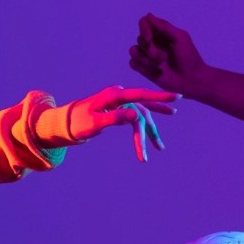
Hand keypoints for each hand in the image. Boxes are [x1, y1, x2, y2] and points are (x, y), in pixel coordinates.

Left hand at [40, 86, 179, 160]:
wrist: (67, 121)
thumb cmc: (79, 123)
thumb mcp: (95, 123)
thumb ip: (115, 118)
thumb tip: (136, 115)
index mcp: (114, 96)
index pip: (140, 95)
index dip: (160, 97)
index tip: (176, 97)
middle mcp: (119, 96)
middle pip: (142, 112)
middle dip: (150, 132)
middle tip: (160, 149)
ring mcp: (120, 100)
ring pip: (142, 115)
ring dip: (150, 132)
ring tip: (161, 148)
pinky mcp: (120, 106)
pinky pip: (139, 112)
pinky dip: (150, 117)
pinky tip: (165, 115)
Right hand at [129, 15, 214, 98]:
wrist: (191, 80)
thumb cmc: (189, 57)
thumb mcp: (180, 38)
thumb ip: (164, 27)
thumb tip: (148, 15)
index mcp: (161, 33)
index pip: (144, 23)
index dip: (144, 29)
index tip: (149, 39)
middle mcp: (152, 42)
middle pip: (139, 39)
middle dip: (150, 49)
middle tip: (164, 58)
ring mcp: (147, 56)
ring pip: (133, 51)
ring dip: (146, 59)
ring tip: (160, 66)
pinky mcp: (144, 69)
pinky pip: (132, 63)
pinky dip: (142, 67)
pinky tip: (155, 73)